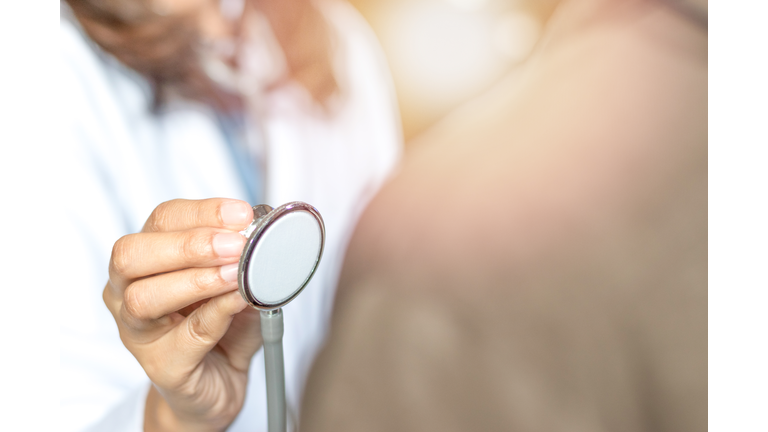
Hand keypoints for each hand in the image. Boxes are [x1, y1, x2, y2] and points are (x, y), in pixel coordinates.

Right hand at [103, 198, 261, 431]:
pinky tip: (240, 301)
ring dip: (197, 280)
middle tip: (236, 244)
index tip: (242, 214)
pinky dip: (216, 314)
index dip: (202, 212)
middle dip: (189, 245)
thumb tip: (263, 234)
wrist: (219, 385)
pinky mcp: (161, 366)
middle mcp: (126, 291)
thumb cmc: (222, 327)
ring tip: (236, 274)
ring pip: (143, 299)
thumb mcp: (237, 282)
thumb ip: (244, 258)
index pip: (162, 220)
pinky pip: (184, 337)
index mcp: (146, 258)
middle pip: (132, 255)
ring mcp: (137, 332)